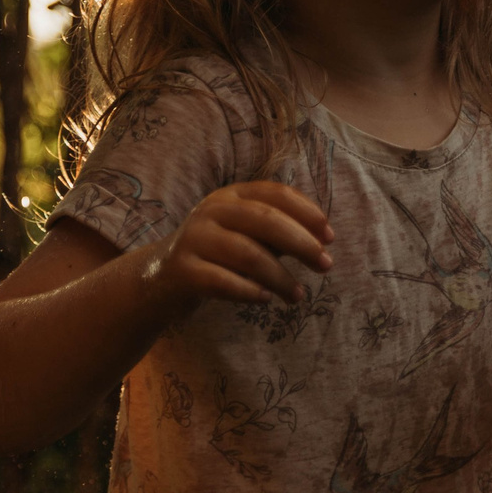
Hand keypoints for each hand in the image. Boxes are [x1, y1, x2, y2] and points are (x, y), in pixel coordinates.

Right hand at [152, 183, 333, 306]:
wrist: (161, 278)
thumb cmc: (218, 254)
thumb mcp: (247, 235)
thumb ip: (278, 233)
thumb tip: (321, 240)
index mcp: (232, 195)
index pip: (275, 193)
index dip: (307, 212)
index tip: (330, 236)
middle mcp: (211, 210)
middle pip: (265, 220)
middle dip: (301, 243)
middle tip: (326, 265)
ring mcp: (194, 238)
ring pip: (248, 254)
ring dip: (280, 277)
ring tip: (299, 296)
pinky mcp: (183, 270)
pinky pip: (222, 281)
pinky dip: (248, 291)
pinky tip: (265, 299)